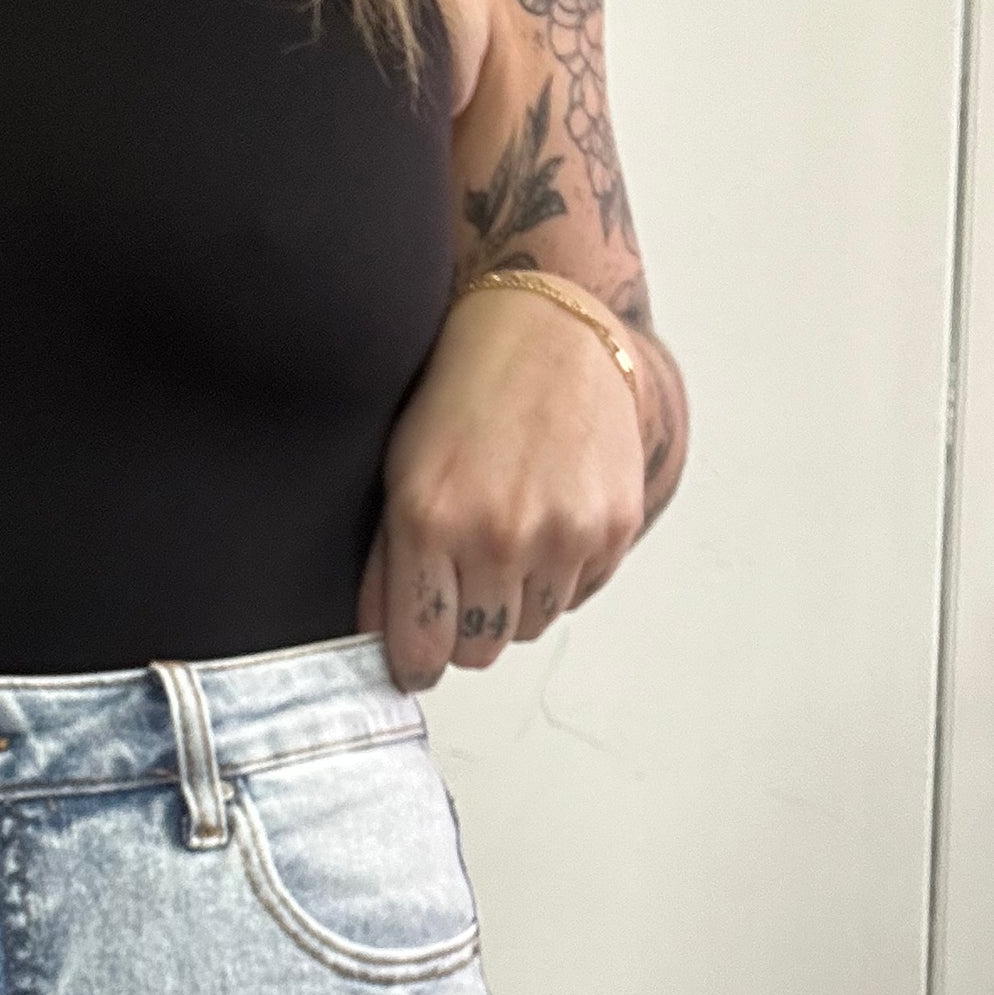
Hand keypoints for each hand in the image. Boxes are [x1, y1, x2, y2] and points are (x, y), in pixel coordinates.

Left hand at [356, 282, 646, 691]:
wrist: (545, 332)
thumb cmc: (462, 396)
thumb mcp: (398, 473)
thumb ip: (386, 564)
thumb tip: (381, 641)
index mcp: (431, 520)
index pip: (422, 649)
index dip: (416, 662)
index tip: (417, 658)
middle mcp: (500, 534)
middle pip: (480, 650)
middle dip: (464, 631)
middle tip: (460, 585)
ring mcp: (564, 532)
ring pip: (530, 629)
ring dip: (514, 604)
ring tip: (505, 542)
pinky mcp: (613, 525)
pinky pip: (576, 596)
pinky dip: (558, 578)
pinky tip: (545, 523)